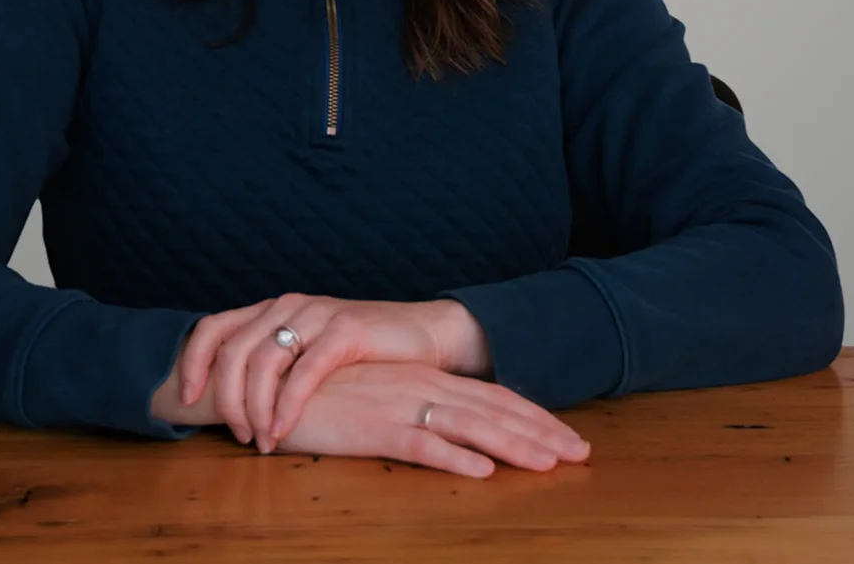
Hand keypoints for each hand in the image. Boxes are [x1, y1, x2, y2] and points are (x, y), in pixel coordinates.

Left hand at [180, 294, 488, 451]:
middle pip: (233, 351)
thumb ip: (275, 367)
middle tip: (239, 435)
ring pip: (262, 362)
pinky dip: (287, 407)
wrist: (423, 336)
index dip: (194, 363)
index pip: (213, 327)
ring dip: (255, 408)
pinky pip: (303, 372)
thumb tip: (230, 405)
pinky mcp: (344, 331)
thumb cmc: (362, 355)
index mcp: (272, 310)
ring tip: (261, 441)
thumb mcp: (308, 354)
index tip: (187, 401)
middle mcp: (288, 306)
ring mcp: (316, 315)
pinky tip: (283, 431)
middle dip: (227, 400)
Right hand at [269, 361, 590, 476]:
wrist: (271, 382)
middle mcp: (420, 387)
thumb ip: (414, 409)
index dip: (535, 418)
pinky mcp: (373, 428)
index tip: (570, 437)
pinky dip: (454, 459)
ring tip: (550, 465)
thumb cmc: (324, 396)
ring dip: (514, 446)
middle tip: (583, 453)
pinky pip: (421, 445)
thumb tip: (454, 431)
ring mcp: (399, 405)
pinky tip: (482, 473)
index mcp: (424, 379)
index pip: (493, 398)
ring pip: (470, 428)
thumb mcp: (378, 398)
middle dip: (542, 432)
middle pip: (494, 411)